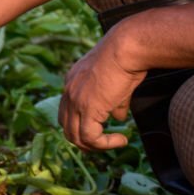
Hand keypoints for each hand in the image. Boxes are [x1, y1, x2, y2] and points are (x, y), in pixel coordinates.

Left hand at [59, 33, 146, 149]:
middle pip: (66, 127)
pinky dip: (104, 144)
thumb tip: (119, 118)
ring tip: (114, 143)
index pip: (66, 112)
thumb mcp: (117, 82)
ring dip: (95, 146)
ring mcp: (75, 101)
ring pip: (75, 136)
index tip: (98, 132)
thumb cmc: (127, 58)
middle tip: (103, 145)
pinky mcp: (87, 109)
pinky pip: (90, 137)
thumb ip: (115, 103)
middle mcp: (68, 92)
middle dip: (83, 141)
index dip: (80, 125)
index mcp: (72, 82)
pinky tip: (121, 140)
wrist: (126, 47)